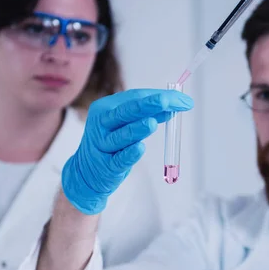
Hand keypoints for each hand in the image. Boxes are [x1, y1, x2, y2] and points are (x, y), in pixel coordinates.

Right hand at [62, 88, 193, 213]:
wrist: (86, 172)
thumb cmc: (111, 144)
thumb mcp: (125, 126)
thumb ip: (147, 116)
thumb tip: (172, 108)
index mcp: (106, 108)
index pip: (135, 97)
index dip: (159, 97)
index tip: (182, 100)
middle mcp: (101, 124)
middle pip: (126, 112)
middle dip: (148, 105)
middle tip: (167, 101)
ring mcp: (102, 145)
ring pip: (121, 136)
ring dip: (137, 129)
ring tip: (151, 123)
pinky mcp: (106, 166)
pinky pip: (119, 159)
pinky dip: (130, 154)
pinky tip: (139, 148)